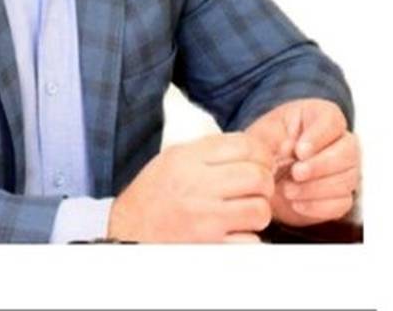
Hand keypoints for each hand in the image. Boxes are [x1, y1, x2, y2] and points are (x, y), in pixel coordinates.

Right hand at [107, 132, 275, 242]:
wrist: (128, 232)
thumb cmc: (152, 195)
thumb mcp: (171, 159)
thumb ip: (206, 149)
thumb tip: (248, 146)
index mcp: (187, 159)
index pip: (245, 145)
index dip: (261, 153)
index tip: (260, 162)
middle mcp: (196, 186)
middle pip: (258, 176)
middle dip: (264, 183)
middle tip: (257, 189)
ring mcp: (204, 219)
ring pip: (260, 211)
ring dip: (258, 212)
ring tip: (245, 213)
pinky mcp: (209, 248)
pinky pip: (250, 241)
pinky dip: (247, 239)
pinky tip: (234, 233)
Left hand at [245, 98, 360, 226]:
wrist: (264, 177)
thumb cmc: (267, 148)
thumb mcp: (261, 137)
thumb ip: (270, 142)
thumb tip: (285, 151)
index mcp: (321, 116)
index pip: (333, 121)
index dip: (318, 137)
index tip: (299, 150)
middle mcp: (341, 141)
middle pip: (348, 152)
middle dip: (320, 166)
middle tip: (295, 173)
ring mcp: (346, 169)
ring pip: (347, 179)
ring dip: (315, 188)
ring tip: (288, 189)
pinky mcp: (342, 195)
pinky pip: (342, 203)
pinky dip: (317, 206)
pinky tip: (296, 203)